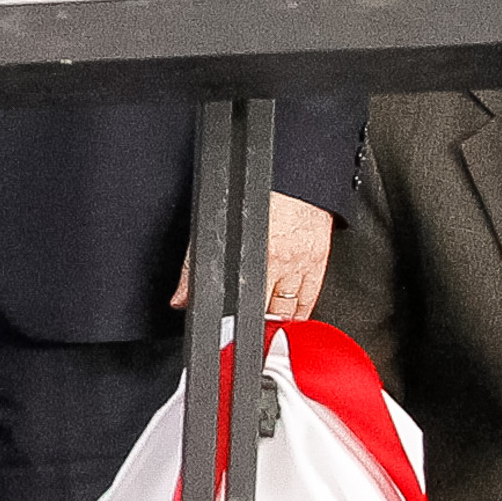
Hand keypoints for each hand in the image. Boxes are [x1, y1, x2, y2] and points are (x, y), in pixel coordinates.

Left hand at [173, 195, 338, 320]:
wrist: (291, 167)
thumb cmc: (260, 191)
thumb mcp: (214, 223)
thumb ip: (195, 263)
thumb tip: (182, 297)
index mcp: (253, 255)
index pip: (239, 304)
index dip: (230, 323)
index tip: (226, 333)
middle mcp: (279, 261)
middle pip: (265, 311)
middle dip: (253, 326)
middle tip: (243, 333)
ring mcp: (302, 262)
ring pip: (290, 310)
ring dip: (276, 322)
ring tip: (264, 330)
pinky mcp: (319, 259)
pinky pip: (310, 299)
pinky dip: (300, 313)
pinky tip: (290, 318)